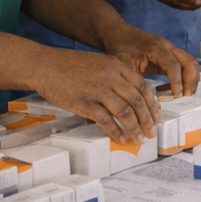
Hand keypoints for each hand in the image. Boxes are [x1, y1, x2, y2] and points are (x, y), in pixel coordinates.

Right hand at [30, 47, 161, 142]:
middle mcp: (111, 77)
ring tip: (139, 138)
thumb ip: (115, 76)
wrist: (45, 65)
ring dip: (134, 128)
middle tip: (151, 131)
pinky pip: (105, 120)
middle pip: (137, 100)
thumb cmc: (70, 65)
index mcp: (117, 65)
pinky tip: (121, 138)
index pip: (142, 86)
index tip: (156, 116)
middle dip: (147, 119)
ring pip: (125, 112)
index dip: (152, 103)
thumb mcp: (99, 63)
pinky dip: (115, 131)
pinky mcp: (84, 103)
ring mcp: (98, 90)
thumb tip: (129, 97)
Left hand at [100, 23, 199, 102]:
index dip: (177, 81)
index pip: (173, 65)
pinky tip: (179, 89)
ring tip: (186, 95)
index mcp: (157, 48)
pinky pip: (184, 65)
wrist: (119, 33)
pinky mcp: (169, 55)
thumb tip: (147, 102)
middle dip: (191, 80)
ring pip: (190, 63)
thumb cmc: (121, 47)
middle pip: (190, 62)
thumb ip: (137, 82)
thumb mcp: (125, 66)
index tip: (176, 95)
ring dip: (191, 79)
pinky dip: (186, 77)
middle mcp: (168, 47)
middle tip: (187, 96)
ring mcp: (171, 50)